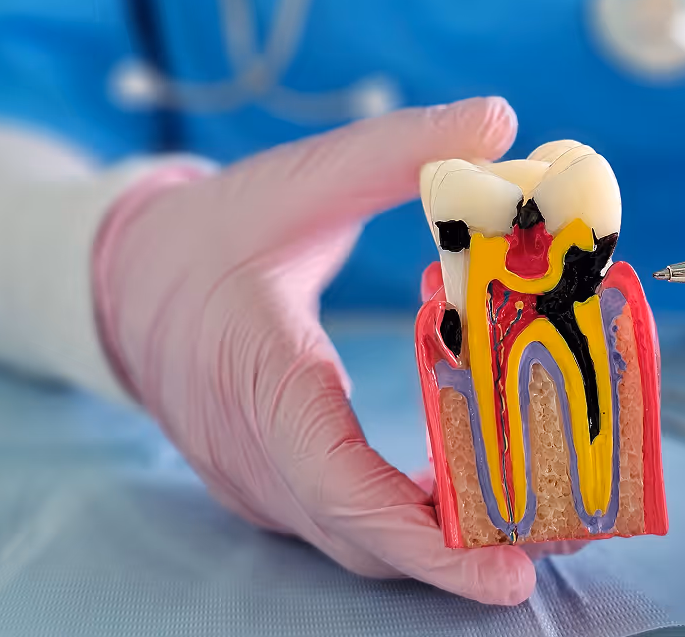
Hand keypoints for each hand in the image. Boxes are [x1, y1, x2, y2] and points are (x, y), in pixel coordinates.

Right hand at [92, 97, 541, 603]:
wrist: (128, 279)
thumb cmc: (213, 229)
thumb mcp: (301, 176)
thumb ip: (398, 149)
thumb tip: (499, 119)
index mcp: (254, 369)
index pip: (334, 476)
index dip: (423, 533)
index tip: (506, 565)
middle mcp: (249, 447)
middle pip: (359, 531)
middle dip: (458, 551)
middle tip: (555, 539)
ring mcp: (253, 476)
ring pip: (352, 539)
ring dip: (438, 543)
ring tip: (528, 521)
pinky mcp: (265, 480)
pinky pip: (340, 521)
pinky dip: (406, 524)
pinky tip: (464, 500)